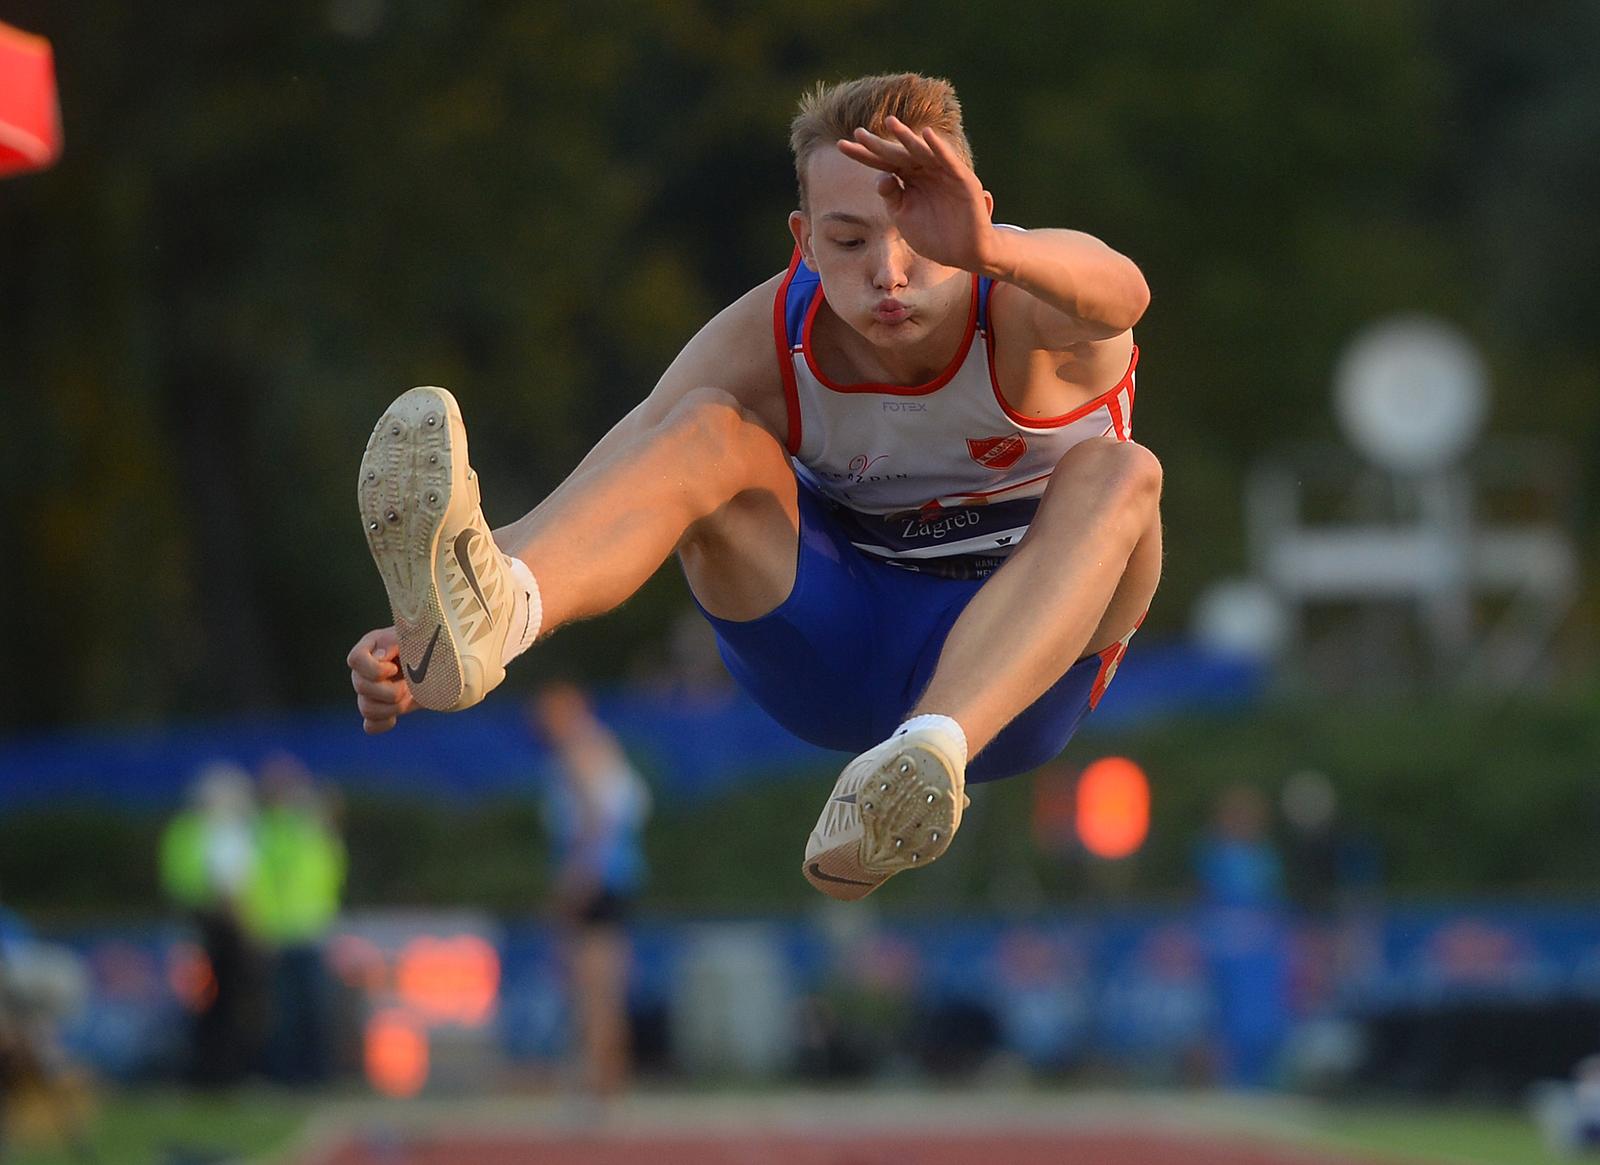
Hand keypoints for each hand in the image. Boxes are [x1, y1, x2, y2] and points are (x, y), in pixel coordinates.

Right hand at [347, 627, 417, 733]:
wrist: (433, 661)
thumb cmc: (424, 644)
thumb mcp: (416, 636)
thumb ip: (400, 641)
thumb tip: (382, 656)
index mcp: (370, 648)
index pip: (355, 660)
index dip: (375, 669)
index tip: (395, 668)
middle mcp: (363, 671)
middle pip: (362, 687)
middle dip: (392, 690)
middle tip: (411, 685)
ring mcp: (367, 693)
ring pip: (367, 709)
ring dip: (394, 707)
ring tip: (410, 696)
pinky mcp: (377, 710)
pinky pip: (371, 725)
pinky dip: (386, 722)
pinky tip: (399, 712)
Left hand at [837, 115, 997, 273]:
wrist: (963, 254)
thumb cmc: (933, 236)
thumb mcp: (904, 218)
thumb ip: (891, 198)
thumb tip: (881, 177)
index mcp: (907, 180)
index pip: (882, 164)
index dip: (863, 154)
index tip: (841, 145)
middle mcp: (923, 171)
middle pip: (897, 155)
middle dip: (879, 144)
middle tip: (859, 132)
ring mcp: (942, 173)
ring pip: (921, 152)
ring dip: (907, 138)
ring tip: (891, 123)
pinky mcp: (962, 180)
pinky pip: (948, 161)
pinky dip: (938, 148)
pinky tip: (925, 135)